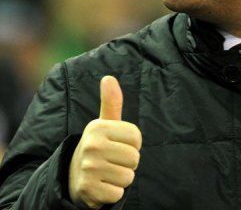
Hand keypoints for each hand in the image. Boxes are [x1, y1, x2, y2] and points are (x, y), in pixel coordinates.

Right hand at [68, 76, 141, 208]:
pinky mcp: (88, 190)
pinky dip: (113, 193)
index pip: (136, 138)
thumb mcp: (104, 123)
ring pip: (128, 177)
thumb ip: (111, 102)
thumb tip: (108, 77)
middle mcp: (92, 145)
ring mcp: (89, 168)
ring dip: (121, 178)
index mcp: (98, 127)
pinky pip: (118, 193)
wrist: (73, 177)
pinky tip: (102, 186)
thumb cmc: (98, 145)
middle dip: (127, 162)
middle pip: (134, 158)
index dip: (132, 144)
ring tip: (107, 172)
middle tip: (112, 160)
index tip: (118, 144)